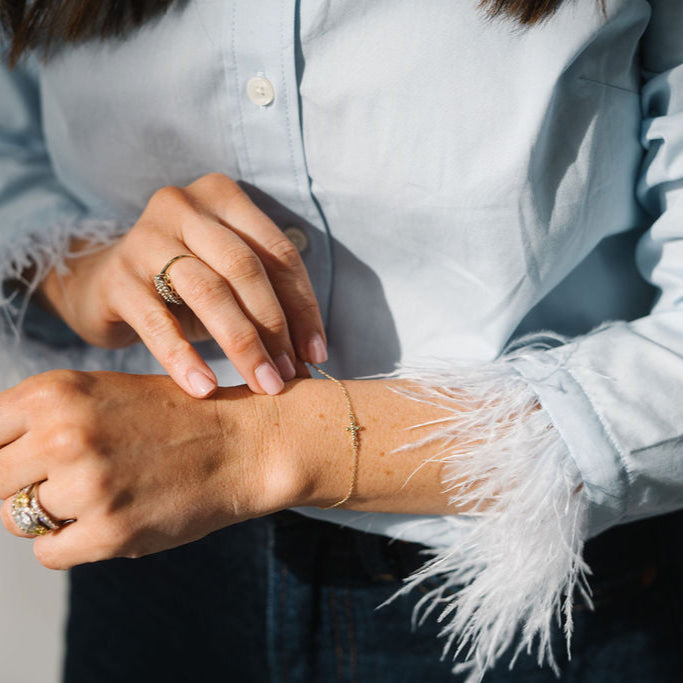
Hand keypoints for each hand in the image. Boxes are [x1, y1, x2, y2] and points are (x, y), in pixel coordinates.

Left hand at [0, 370, 293, 568]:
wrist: (242, 441)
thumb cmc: (174, 416)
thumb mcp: (99, 394)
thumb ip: (39, 419)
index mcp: (54, 392)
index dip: (3, 451)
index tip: (20, 461)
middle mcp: (63, 435)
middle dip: (22, 484)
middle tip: (68, 477)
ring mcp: (86, 485)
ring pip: (16, 519)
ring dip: (51, 513)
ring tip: (101, 492)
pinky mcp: (110, 531)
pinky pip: (49, 553)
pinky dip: (73, 541)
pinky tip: (111, 515)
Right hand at [37, 173, 326, 396]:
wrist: (103, 284)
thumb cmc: (182, 283)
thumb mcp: (229, 279)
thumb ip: (268, 299)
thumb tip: (310, 354)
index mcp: (222, 196)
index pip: (278, 252)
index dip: (303, 306)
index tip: (316, 353)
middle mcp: (184, 206)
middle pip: (246, 269)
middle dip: (275, 327)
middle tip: (289, 375)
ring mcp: (145, 238)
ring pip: (209, 292)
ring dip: (243, 345)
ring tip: (263, 384)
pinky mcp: (117, 278)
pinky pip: (158, 323)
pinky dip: (185, 358)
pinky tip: (205, 388)